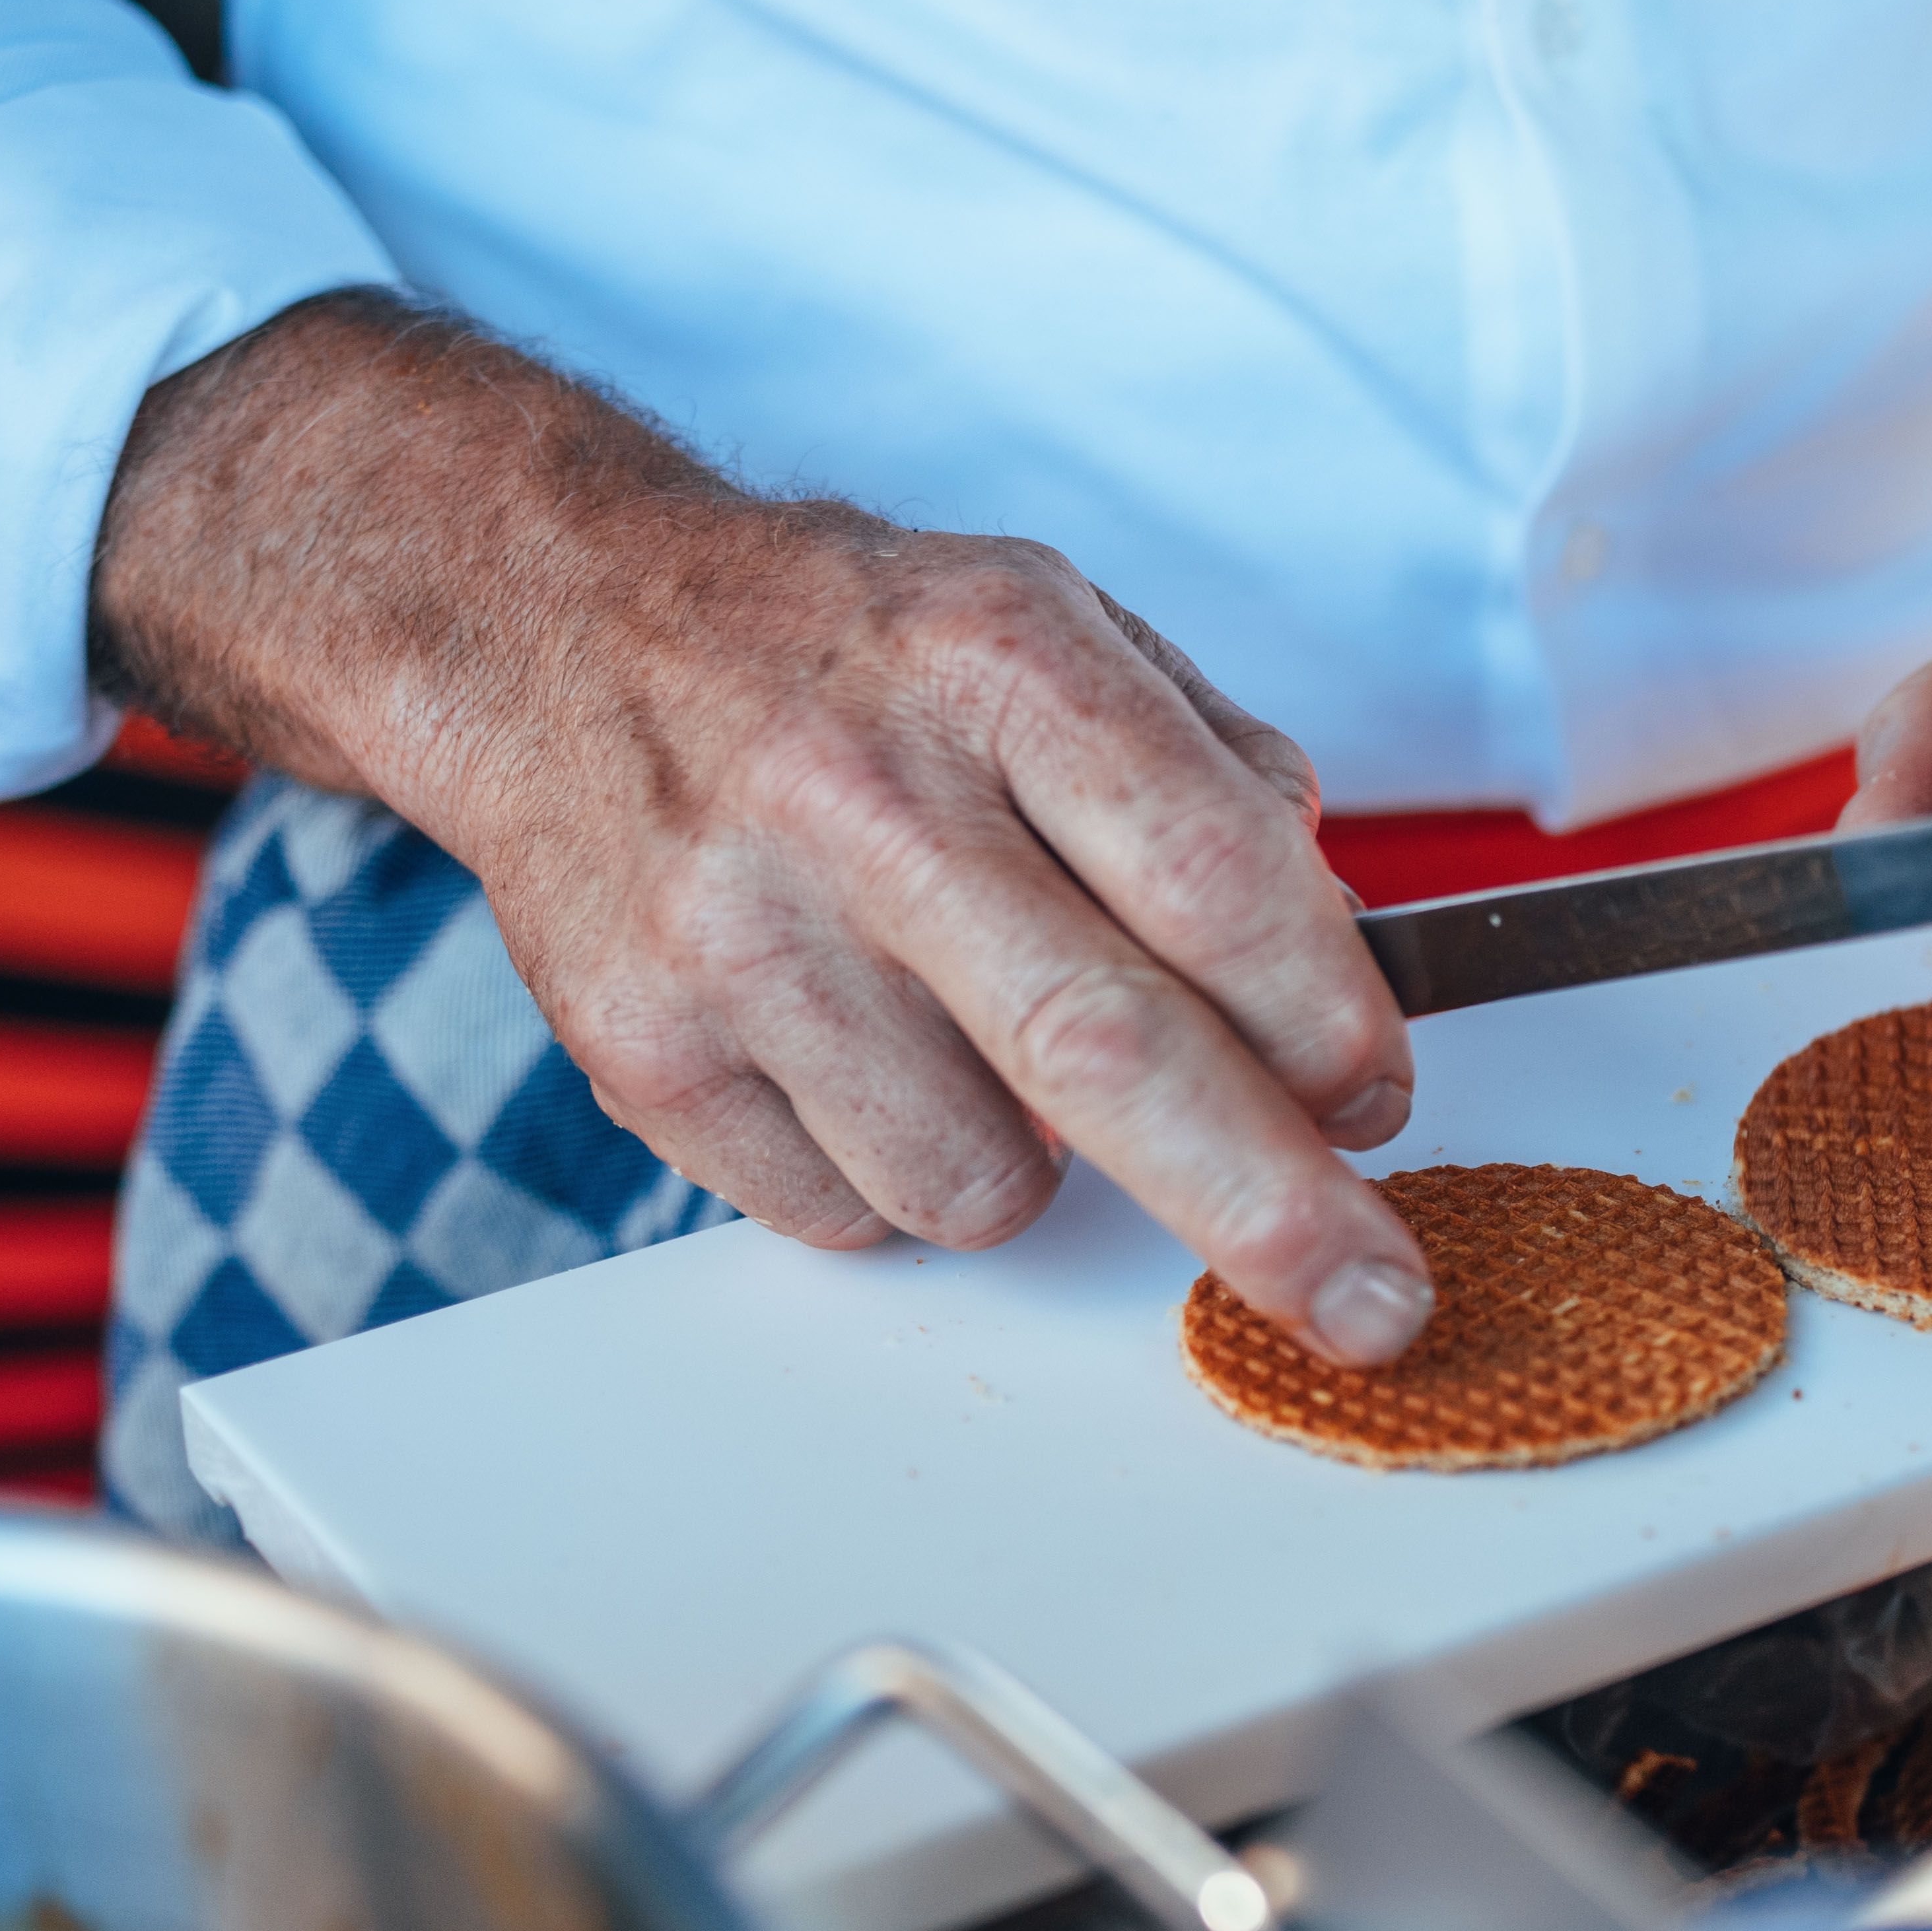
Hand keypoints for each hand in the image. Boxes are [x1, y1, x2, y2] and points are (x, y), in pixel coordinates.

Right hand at [92, 292, 1434, 1363]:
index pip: (1211, 878)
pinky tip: (861, 1052)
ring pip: (978, 1183)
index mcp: (995, 661)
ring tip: (981, 1046)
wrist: (553, 622)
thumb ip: (1214, 777)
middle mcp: (860, 794)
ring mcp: (738, 930)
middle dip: (1273, 1211)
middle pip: (1108, 1054)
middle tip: (1371, 1308)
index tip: (1378, 1103)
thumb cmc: (847, 649)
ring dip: (1038, 1170)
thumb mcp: (1055, 623)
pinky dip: (896, 1177)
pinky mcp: (645, 1045)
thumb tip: (1333, 961)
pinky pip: (847, 1215)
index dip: (1324, 1023)